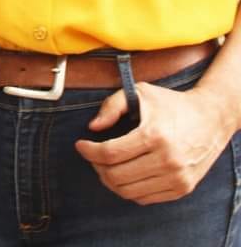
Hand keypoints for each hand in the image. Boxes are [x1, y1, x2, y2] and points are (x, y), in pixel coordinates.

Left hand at [75, 80, 230, 204]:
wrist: (210, 119)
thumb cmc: (171, 104)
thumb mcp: (141, 92)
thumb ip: (113, 105)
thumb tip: (93, 127)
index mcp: (154, 135)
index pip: (111, 152)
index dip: (89, 151)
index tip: (80, 145)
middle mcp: (166, 160)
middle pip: (117, 175)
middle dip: (96, 166)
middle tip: (92, 156)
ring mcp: (176, 178)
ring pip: (128, 191)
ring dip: (109, 181)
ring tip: (105, 166)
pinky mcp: (181, 189)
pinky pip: (144, 198)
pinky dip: (128, 189)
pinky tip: (124, 174)